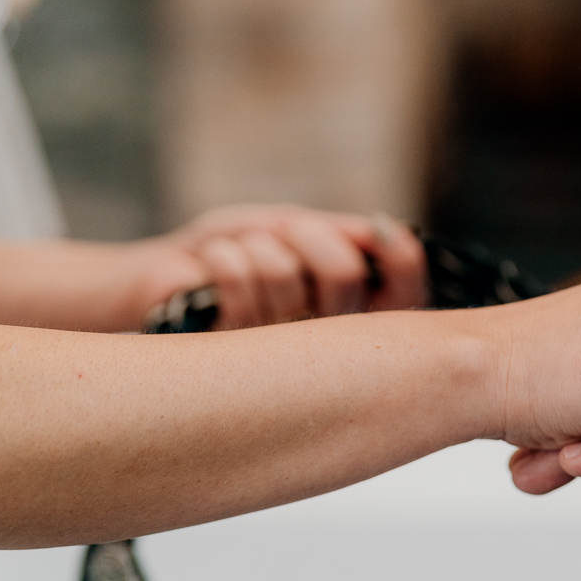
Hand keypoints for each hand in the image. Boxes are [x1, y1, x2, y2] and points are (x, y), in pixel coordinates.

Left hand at [138, 204, 425, 328]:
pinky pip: (239, 278)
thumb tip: (383, 228)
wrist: (172, 275)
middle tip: (285, 230)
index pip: (408, 293)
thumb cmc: (240, 252)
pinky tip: (214, 267)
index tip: (378, 227)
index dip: (401, 255)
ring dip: (256, 244)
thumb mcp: (296, 231)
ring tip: (241, 254)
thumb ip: (342, 234)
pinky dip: (222, 255)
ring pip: (283, 273)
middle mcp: (329, 341)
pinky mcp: (235, 352)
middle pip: (344, 274)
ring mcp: (283, 352)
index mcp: (358, 313)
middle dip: (309, 233)